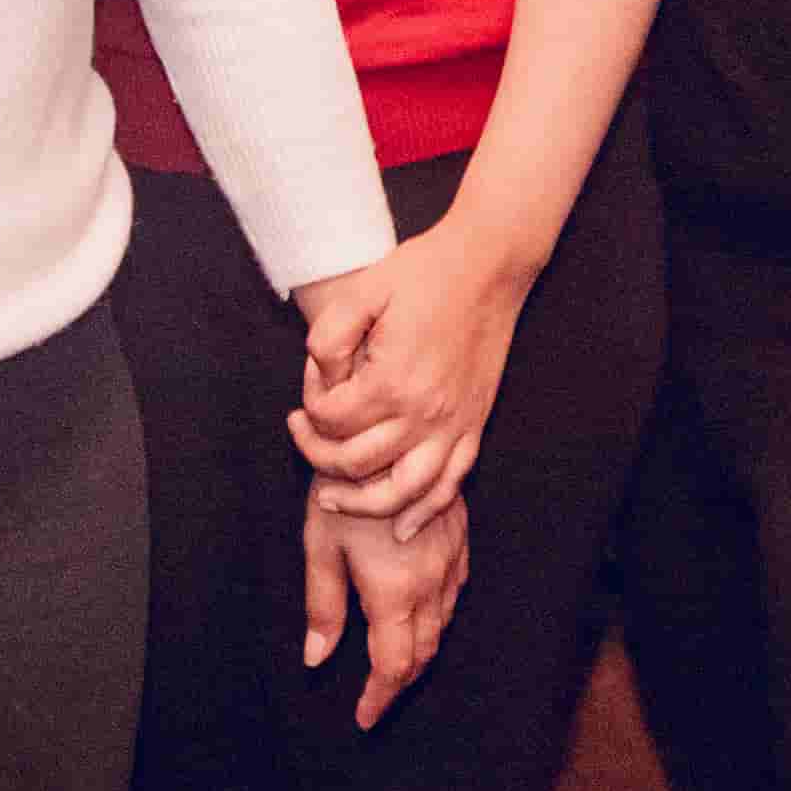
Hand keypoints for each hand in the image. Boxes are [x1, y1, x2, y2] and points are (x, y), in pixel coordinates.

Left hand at [288, 223, 527, 529]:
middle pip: (354, 463)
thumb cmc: (424, 273)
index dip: (307, 403)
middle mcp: (423, 413)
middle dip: (317, 453)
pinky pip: (449, 484)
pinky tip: (401, 526)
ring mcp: (453, 424)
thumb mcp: (361, 291)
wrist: (489, 264)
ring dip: (361, 504)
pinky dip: (424, 512)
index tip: (313, 378)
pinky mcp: (473, 425)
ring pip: (401, 492)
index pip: (329, 420)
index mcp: (392, 381)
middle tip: (302, 432)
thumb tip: (322, 380)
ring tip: (330, 497)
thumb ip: (327, 339)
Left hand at [305, 484, 471, 730]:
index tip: (364, 716)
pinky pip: (455, 591)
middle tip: (377, 698)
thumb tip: (317, 660)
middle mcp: (430, 582)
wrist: (386, 436)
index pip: (393, 665)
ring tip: (394, 662)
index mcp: (394, 592)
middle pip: (423, 651)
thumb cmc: (340, 491)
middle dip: (400, 681)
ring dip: (420, 651)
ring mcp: (449, 559)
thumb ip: (323, 608)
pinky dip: (438, 616)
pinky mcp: (458, 537)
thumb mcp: (320, 548)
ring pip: (442, 624)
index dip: (379, 697)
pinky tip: (421, 612)